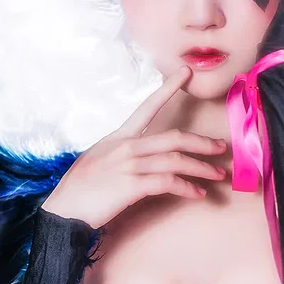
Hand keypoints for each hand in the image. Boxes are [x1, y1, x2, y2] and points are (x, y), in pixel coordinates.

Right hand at [41, 66, 227, 228]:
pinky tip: (198, 194)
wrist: (63, 211)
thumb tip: (137, 157)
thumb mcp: (97, 161)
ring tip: (217, 175)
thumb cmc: (79, 190)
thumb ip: (119, 154)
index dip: (168, 88)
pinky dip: (187, 188)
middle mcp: (126, 146)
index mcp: (118, 137)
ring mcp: (129, 165)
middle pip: (174, 138)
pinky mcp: (132, 185)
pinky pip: (168, 182)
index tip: (186, 73)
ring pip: (176, 160)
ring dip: (201, 168)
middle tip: (221, 148)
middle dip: (202, 142)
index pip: (147, 107)